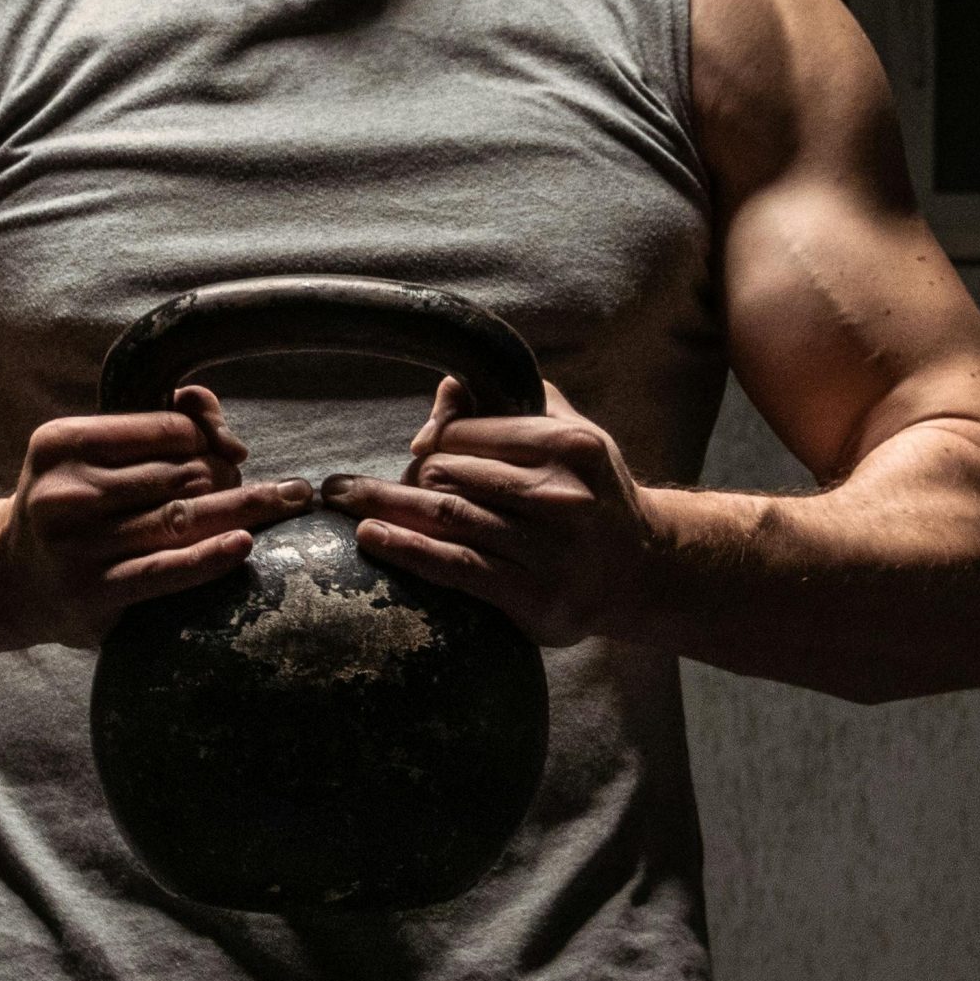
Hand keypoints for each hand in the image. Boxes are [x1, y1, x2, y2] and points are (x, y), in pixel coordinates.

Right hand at [0, 384, 311, 649]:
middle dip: (229, 478)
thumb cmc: (72, 504)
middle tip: (269, 488)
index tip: (231, 453)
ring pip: (181, 518)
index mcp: (62, 443)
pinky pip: (166, 570)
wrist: (11, 578)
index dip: (209, 438)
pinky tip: (244, 544)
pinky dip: (210, 557)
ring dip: (243, 508)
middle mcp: (63, 493)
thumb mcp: (91, 453)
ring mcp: (76, 547)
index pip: (165, 429)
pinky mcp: (94, 592)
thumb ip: (154, 422)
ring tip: (289, 501)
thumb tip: (217, 420)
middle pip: (180, 474)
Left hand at [320, 377, 660, 648]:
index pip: (471, 433)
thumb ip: (513, 402)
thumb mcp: (569, 436)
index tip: (412, 454)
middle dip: (400, 478)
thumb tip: (448, 384)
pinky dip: (406, 548)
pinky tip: (370, 536)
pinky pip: (456, 566)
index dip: (433, 442)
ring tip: (337, 500)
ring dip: (382, 506)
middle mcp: (560, 496)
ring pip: (446, 517)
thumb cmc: (591, 493)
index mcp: (568, 447)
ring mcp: (547, 550)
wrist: (642, 570)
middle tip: (344, 484)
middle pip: (450, 474)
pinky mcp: (533, 596)